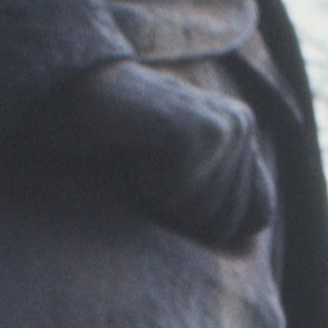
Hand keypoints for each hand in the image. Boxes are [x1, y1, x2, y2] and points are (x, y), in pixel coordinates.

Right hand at [25, 58, 267, 250]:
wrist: (70, 93)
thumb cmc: (116, 141)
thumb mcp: (175, 174)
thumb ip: (215, 196)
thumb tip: (248, 234)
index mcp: (243, 130)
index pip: (257, 214)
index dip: (209, 222)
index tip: (172, 185)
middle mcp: (242, 122)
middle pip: (225, 222)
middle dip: (180, 213)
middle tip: (150, 167)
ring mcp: (224, 125)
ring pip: (201, 213)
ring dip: (159, 199)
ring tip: (141, 155)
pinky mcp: (198, 133)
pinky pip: (176, 197)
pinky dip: (146, 186)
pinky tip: (134, 149)